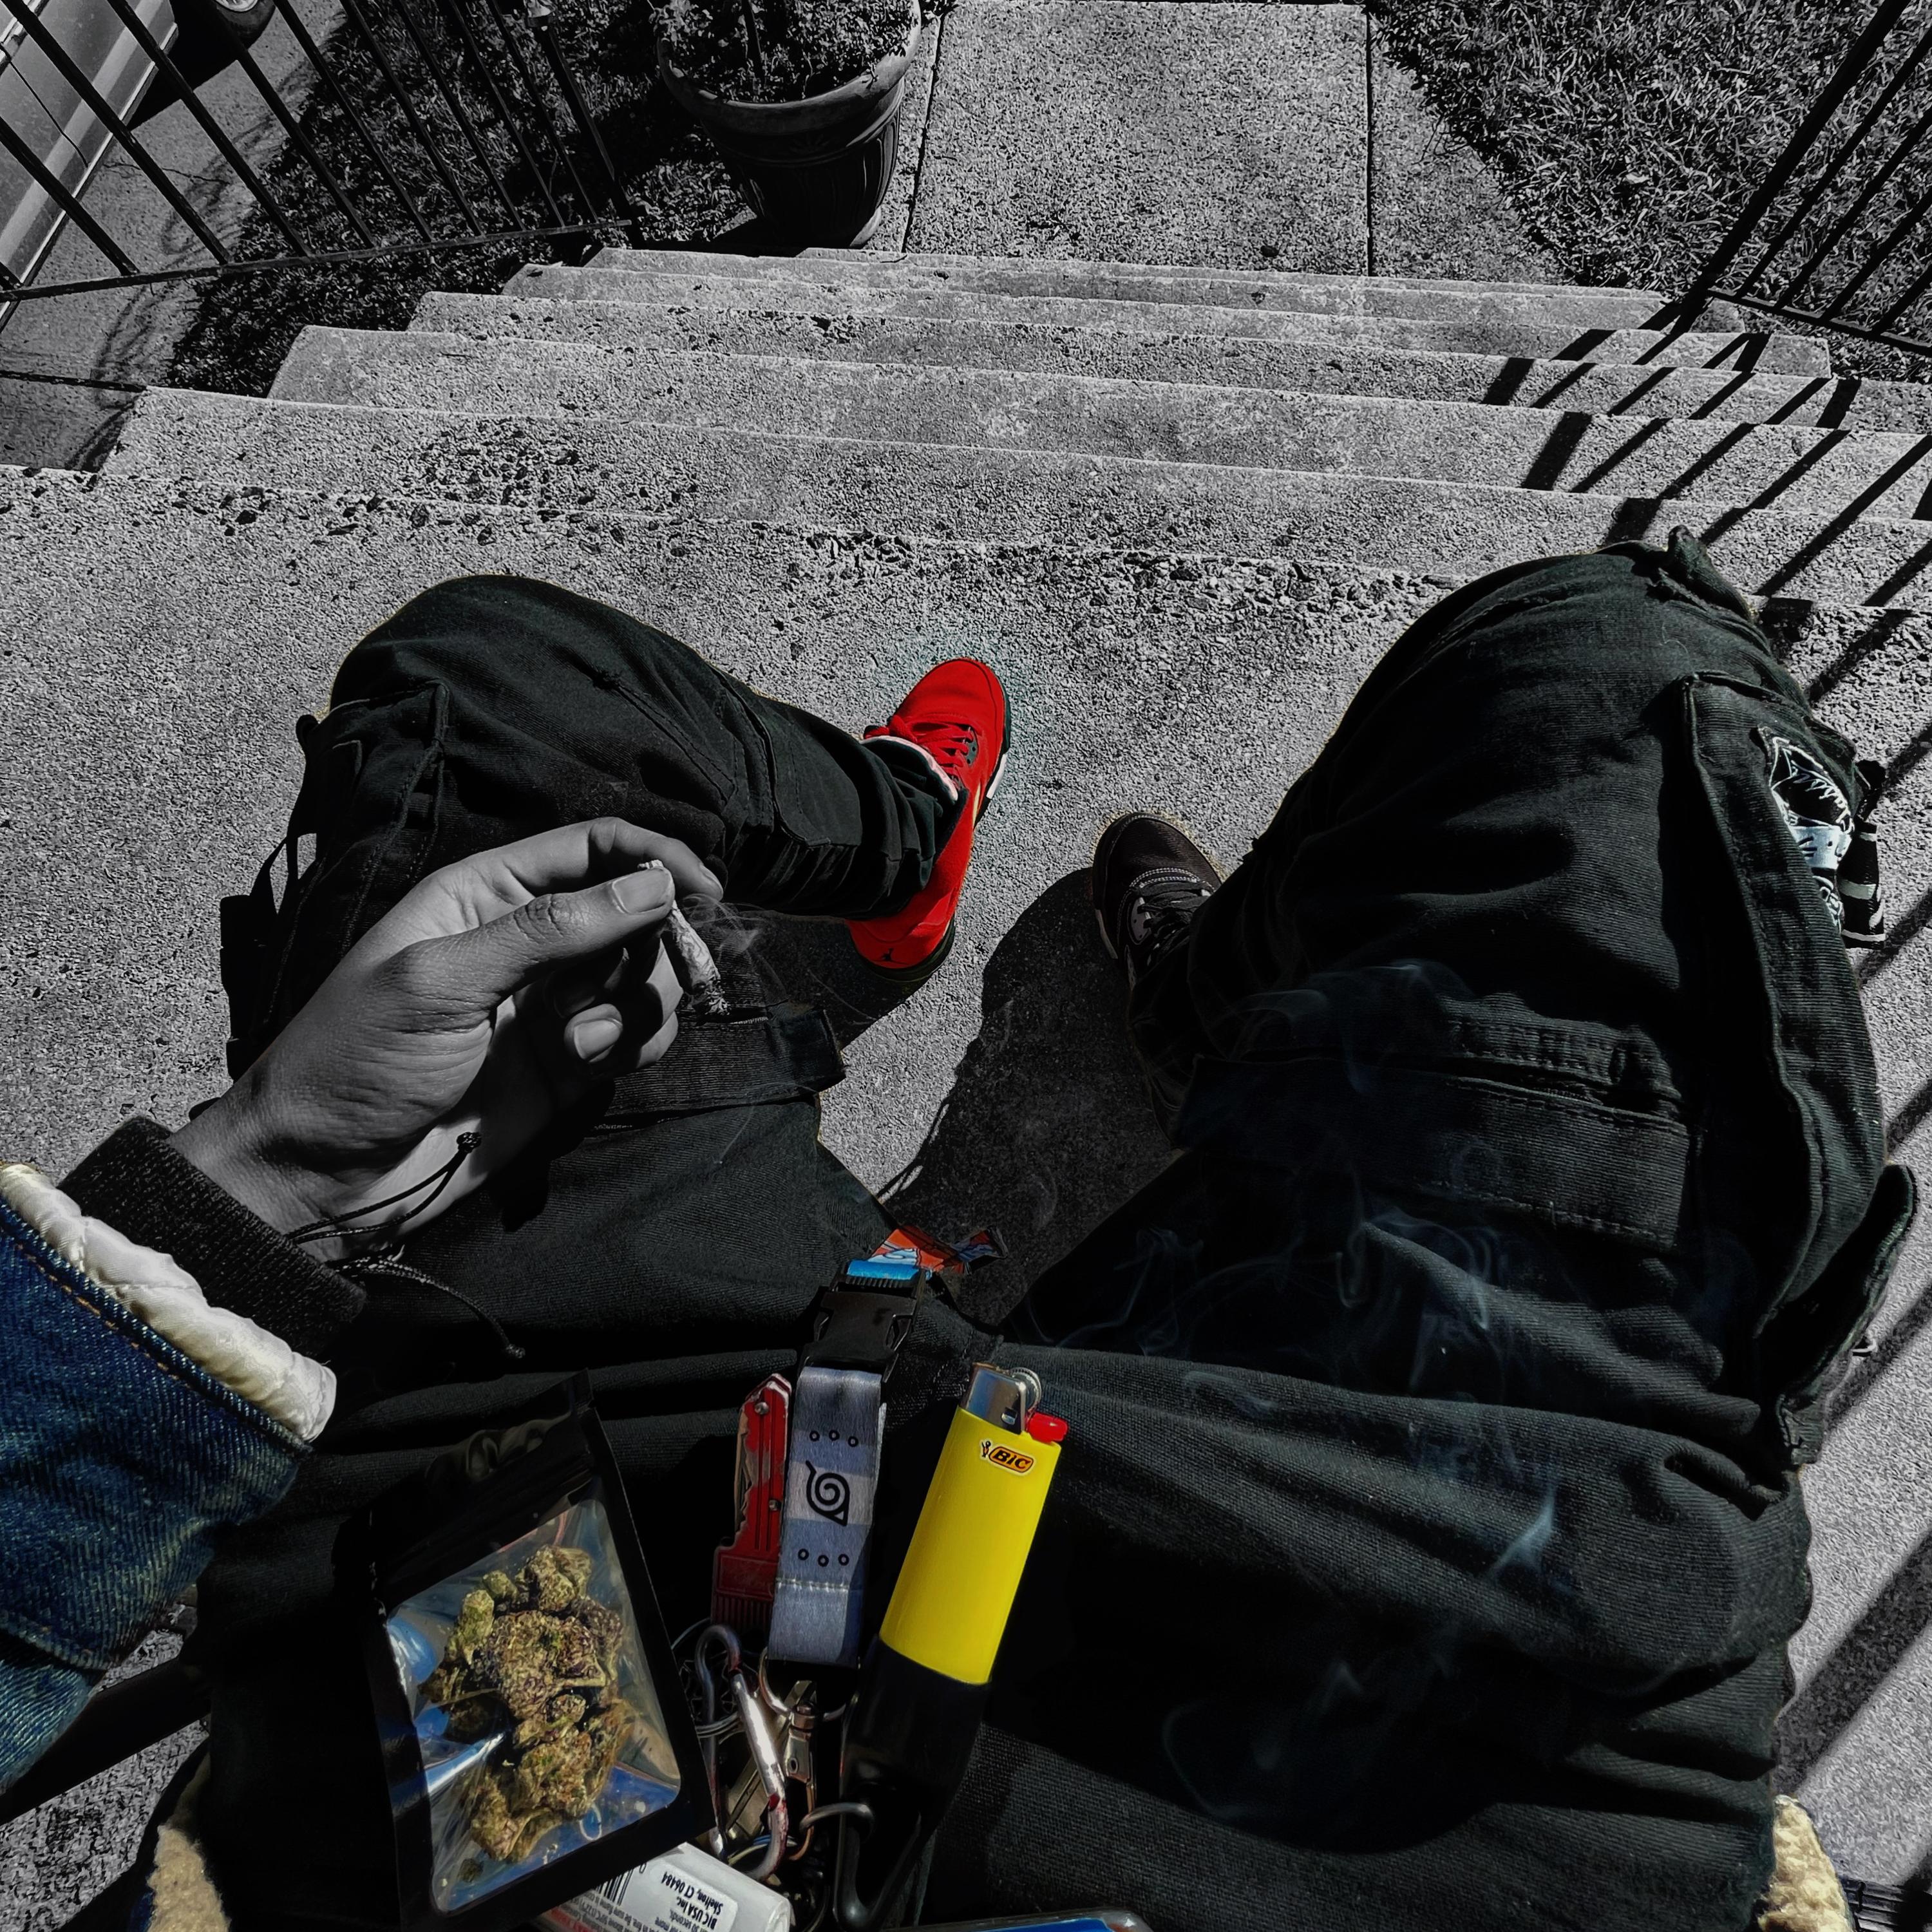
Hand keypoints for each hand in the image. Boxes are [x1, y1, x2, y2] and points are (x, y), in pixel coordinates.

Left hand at [173, 819, 722, 1256]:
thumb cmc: (359, 1059)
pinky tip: (591, 1064)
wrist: (326, 1174)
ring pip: (646, 978)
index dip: (655, 858)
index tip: (707, 893)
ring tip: (585, 1043)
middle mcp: (530, 942)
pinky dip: (635, 1045)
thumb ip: (551, 930)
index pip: (593, 848)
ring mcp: (554, 1005)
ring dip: (640, 1004)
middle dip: (658, 943)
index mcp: (488, 895)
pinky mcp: (571, 1066)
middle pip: (636, 912)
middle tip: (646, 985)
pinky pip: (636, 1036)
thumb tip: (653, 886)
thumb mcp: (443, 980)